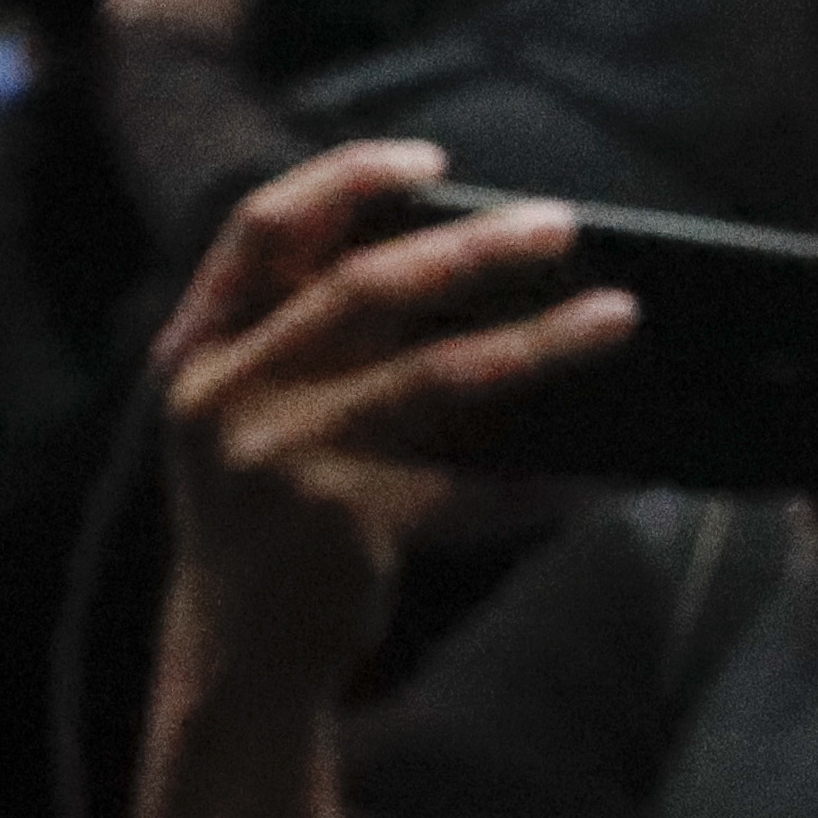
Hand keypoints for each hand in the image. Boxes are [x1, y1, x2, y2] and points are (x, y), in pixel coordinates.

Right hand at [151, 143, 635, 667]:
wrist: (236, 657)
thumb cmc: (269, 519)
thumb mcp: (256, 418)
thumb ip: (317, 344)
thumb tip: (469, 264)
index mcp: (200, 349)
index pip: (261, 228)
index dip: (344, 179)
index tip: (431, 159)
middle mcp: (224, 393)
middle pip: (364, 286)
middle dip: (472, 247)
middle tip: (560, 224)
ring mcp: (277, 459)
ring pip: (436, 376)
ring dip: (539, 341)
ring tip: (617, 316)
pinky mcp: (338, 523)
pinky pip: (469, 486)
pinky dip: (543, 481)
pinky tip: (611, 474)